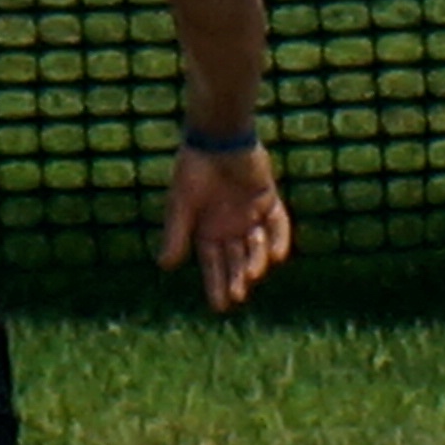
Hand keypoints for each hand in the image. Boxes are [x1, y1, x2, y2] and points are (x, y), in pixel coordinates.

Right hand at [163, 145, 293, 309]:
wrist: (216, 136)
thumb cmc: (193, 169)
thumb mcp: (181, 205)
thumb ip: (176, 234)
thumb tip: (165, 266)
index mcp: (207, 231)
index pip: (213, 265)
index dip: (216, 286)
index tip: (220, 307)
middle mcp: (230, 227)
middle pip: (236, 261)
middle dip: (236, 279)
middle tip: (238, 296)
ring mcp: (251, 215)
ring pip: (257, 247)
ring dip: (255, 261)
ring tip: (251, 274)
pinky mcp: (268, 200)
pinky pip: (277, 224)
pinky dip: (278, 239)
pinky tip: (277, 256)